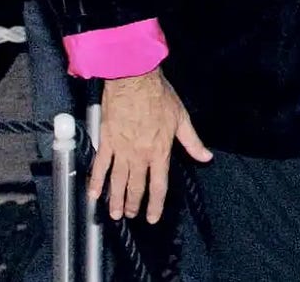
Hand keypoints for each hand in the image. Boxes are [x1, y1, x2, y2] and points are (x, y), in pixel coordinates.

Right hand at [89, 67, 210, 222]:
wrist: (134, 81)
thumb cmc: (159, 97)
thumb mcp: (182, 119)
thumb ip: (193, 142)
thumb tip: (206, 157)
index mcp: (160, 151)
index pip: (159, 185)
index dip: (156, 204)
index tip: (152, 217)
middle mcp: (140, 155)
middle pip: (136, 186)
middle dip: (134, 204)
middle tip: (131, 216)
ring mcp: (121, 150)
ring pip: (117, 181)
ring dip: (115, 199)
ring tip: (115, 213)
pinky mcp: (107, 142)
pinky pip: (100, 166)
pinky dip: (96, 181)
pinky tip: (93, 193)